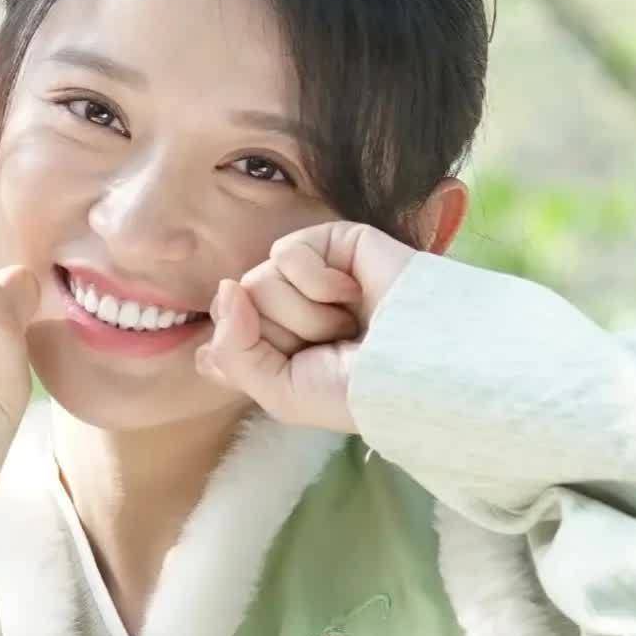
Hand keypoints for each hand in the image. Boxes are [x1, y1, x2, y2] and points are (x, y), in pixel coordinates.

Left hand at [191, 221, 424, 433]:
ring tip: (351, 324)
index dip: (244, 355)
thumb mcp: (280, 393)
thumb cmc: (356, 390)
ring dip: (307, 314)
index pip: (219, 338)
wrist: (417, 364)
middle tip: (334, 347)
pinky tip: (354, 293)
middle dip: (285, 335)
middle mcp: (286, 309)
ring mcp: (307, 275)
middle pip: (235, 307)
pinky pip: (286, 253)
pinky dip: (319, 281)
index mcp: (274, 348)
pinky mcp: (331, 242)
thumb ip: (231, 350)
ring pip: (257, 282)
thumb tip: (225, 286)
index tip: (289, 371)